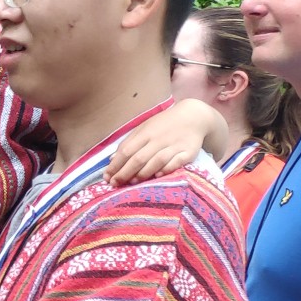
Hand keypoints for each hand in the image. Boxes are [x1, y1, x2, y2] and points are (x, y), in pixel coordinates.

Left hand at [108, 99, 222, 182]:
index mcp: (145, 133)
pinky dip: (167, 169)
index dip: (115, 165)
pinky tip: (158, 175)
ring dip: (143, 173)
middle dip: (125, 173)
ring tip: (132, 183)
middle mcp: (158, 139)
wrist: (194, 116)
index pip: (126, 150)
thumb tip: (112, 159)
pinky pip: (177, 162)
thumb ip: (129, 143)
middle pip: (139, 158)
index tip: (106, 178)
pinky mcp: (189, 152)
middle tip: (114, 184)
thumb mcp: (144, 128)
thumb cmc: (164, 125)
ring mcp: (174, 145)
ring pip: (156, 161)